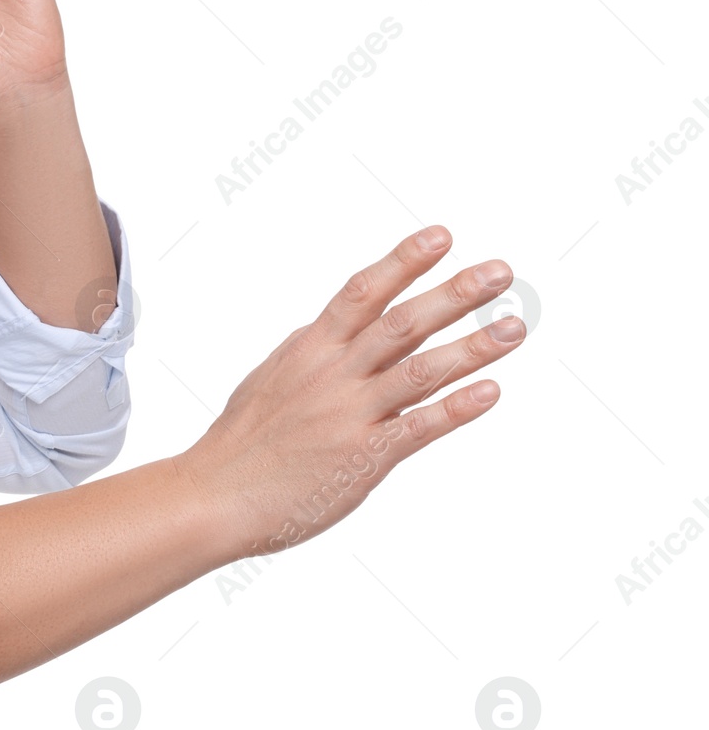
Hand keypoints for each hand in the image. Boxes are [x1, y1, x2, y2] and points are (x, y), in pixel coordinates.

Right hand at [179, 225, 526, 557]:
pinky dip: (457, 408)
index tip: (442, 236)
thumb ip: (308, 355)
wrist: (216, 494)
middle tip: (499, 272)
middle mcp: (332, 372)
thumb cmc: (240, 442)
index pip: (362, 291)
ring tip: (514, 327)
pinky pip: (419, 426)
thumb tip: (329, 330)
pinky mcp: (363, 456)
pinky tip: (490, 392)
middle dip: (455, 293)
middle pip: (402, 321)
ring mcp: (349, 412)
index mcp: (309, 348)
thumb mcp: (270, 379)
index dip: (404, 261)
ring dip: (472, 346)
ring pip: (420, 370)